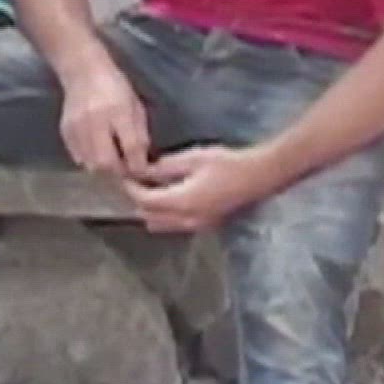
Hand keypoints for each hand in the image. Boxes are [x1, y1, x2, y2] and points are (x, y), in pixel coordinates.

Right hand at [57, 61, 151, 178]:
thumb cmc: (115, 86)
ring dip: (105, 170)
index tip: (142, 169)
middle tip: (126, 169)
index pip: (131, 147)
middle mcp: (96, 121)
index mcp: (118, 111)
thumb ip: (139, 134)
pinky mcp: (66, 132)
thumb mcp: (135, 106)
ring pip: (91, 164)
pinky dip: (90, 161)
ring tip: (113, 163)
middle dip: (119, 171)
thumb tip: (142, 162)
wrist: (82, 71)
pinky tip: (97, 153)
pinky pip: (79, 158)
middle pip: (106, 162)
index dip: (139, 165)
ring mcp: (77, 128)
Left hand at [122, 145, 281, 233]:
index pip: (144, 201)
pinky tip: (169, 195)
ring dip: (151, 210)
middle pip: (149, 217)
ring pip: (161, 224)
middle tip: (134, 181)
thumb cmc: (227, 164)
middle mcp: (186, 220)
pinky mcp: (205, 224)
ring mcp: (196, 226)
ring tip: (149, 188)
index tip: (124, 176)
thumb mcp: (192, 158)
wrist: (258, 176)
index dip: (131, 189)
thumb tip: (144, 170)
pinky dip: (165, 214)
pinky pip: (175, 225)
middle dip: (137, 201)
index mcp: (181, 202)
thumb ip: (165, 167)